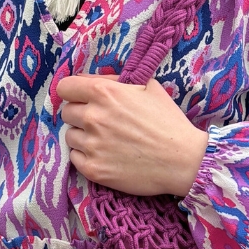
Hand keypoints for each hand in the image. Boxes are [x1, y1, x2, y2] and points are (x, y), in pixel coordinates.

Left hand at [54, 74, 208, 197]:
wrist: (183, 160)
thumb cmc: (168, 121)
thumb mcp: (148, 87)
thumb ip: (114, 80)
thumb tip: (87, 79)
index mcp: (104, 93)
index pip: (65, 88)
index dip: (72, 92)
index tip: (79, 99)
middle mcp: (93, 117)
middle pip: (65, 112)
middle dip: (79, 114)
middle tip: (99, 122)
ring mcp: (92, 145)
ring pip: (69, 135)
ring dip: (82, 136)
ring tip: (104, 140)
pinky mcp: (93, 169)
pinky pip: (74, 157)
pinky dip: (85, 156)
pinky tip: (104, 155)